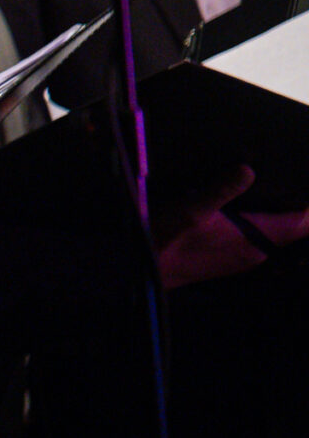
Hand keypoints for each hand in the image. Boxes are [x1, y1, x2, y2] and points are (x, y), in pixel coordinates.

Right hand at [157, 165, 308, 287]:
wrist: (145, 268)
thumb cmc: (167, 241)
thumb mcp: (191, 209)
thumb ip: (221, 189)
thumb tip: (248, 169)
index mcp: (254, 240)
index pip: (300, 224)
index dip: (308, 205)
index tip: (305, 181)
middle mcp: (255, 252)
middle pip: (290, 228)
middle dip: (294, 204)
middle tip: (290, 177)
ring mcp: (242, 257)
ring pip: (273, 234)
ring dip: (275, 214)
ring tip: (271, 187)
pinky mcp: (228, 257)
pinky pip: (256, 238)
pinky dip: (259, 222)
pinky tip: (242, 207)